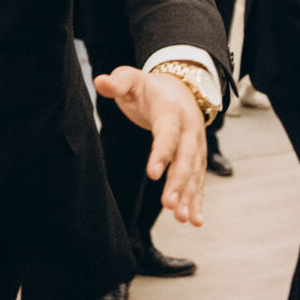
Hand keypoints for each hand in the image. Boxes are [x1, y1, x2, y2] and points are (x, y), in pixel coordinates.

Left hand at [93, 66, 206, 225]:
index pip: (167, 133)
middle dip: (178, 182)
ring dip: (189, 196)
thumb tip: (100, 81)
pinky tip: (194, 220)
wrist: (181, 87)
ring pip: (194, 172)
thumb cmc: (148, 87)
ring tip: (182, 219)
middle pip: (186, 157)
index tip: (152, 174)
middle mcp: (189, 129)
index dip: (162, 152)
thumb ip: (117, 82)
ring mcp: (196, 145)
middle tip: (168, 205)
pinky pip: (199, 180)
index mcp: (171, 110)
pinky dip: (197, 200)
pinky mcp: (197, 158)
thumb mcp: (131, 78)